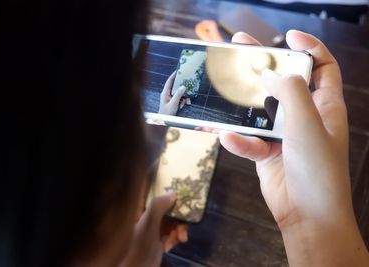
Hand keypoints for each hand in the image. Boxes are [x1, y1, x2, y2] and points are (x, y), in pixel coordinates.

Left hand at [120, 192, 187, 266]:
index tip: (177, 186)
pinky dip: (175, 236)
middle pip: (165, 206)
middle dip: (177, 214)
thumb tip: (173, 192)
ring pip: (170, 219)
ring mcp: (151, 227)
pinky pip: (170, 231)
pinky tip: (174, 244)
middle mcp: (144, 215)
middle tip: (185, 221)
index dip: (163, 187)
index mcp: (137, 209)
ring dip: (178, 228)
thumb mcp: (148, 225)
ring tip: (181, 238)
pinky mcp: (157, 238)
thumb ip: (158, 207)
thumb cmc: (137, 247)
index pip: (149, 190)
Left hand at [159, 72, 186, 114]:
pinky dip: (183, 101)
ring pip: (180, 93)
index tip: (179, 70)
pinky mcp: (174, 102)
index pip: (169, 81)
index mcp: (165, 92)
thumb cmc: (166, 113)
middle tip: (189, 86)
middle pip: (176, 87)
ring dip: (184, 97)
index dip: (174, 75)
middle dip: (183, 89)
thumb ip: (178, 94)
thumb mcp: (173, 103)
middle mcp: (168, 94)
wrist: (164, 122)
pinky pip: (180, 99)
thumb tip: (184, 86)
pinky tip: (184, 105)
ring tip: (186, 102)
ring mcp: (171, 98)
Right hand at [221, 31, 367, 264]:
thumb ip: (289, 92)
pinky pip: (249, 139)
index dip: (309, 47)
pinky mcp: (267, 151)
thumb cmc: (318, 170)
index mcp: (325, 105)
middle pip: (284, 82)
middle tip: (242, 48)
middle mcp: (305, 116)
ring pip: (261, 109)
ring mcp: (285, 134)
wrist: (307, 215)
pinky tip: (229, 139)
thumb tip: (270, 73)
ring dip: (244, 103)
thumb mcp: (308, 124)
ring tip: (225, 89)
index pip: (322, 67)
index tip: (287, 36)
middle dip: (265, 65)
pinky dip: (239, 140)